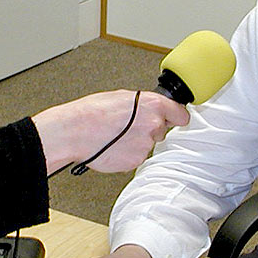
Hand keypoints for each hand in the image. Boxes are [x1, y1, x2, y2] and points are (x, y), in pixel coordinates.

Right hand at [32, 90, 189, 173]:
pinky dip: (127, 154)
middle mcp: (154, 124)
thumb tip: (148, 108)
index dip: (176, 117)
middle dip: (149, 130)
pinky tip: (113, 147)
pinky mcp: (136, 160)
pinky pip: (136, 157)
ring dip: (135, 143)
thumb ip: (142, 104)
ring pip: (147, 145)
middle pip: (161, 131)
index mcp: (153, 104)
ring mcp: (146, 144)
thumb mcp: (121, 97)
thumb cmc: (92, 113)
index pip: (181, 115)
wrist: (76, 132)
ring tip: (115, 137)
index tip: (174, 120)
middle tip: (128, 128)